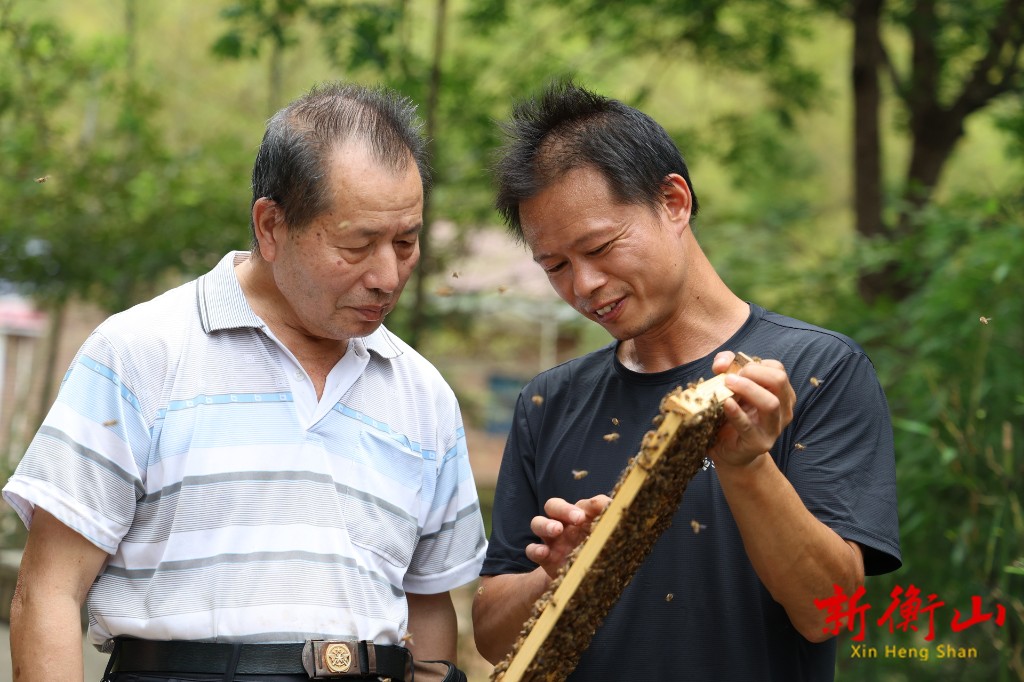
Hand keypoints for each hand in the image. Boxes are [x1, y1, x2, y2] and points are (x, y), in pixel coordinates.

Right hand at [526, 495, 610, 578]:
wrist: (581, 578)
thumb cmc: (595, 550)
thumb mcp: (605, 537)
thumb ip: (610, 522)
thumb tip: (618, 508)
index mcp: (580, 516)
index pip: (583, 504)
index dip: (590, 504)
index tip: (600, 508)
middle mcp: (563, 523)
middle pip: (554, 505)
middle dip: (564, 509)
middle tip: (578, 518)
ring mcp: (551, 540)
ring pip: (538, 522)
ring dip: (546, 524)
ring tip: (556, 530)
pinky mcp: (544, 557)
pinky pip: (531, 549)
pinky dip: (535, 549)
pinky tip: (544, 552)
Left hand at [708, 351, 795, 468]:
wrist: (730, 450)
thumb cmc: (733, 414)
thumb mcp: (731, 388)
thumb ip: (726, 368)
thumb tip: (721, 363)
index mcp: (781, 393)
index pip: (777, 369)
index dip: (754, 363)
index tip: (734, 368)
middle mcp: (783, 409)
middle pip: (779, 381)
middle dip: (753, 372)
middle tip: (731, 376)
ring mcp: (774, 428)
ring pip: (771, 403)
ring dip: (748, 389)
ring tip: (727, 384)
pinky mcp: (759, 443)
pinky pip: (749, 426)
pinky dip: (736, 413)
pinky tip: (726, 404)